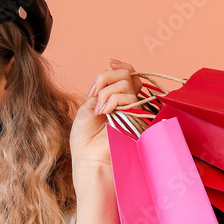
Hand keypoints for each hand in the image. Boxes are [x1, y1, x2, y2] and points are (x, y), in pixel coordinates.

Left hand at [70, 59, 142, 180]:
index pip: (126, 74)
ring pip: (127, 82)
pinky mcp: (139, 117)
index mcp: (115, 101)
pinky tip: (106, 112)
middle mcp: (127, 103)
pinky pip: (129, 96)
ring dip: (107, 92)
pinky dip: (113, 99)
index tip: (109, 63)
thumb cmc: (85, 140)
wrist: (89, 160)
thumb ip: (102, 90)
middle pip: (127, 74)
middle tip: (95, 94)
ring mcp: (134, 110)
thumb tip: (110, 72)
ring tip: (100, 110)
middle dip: (106, 78)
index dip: (120, 66)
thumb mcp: (88, 107)